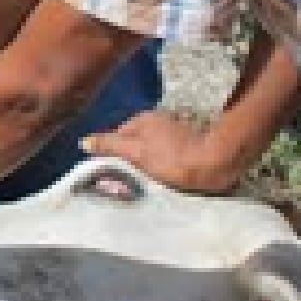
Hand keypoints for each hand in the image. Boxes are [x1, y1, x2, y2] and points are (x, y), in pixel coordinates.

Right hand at [83, 111, 240, 193]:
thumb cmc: (173, 160)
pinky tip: (166, 176)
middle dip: (129, 159)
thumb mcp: (136, 154)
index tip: (113, 173)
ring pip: (149, 149)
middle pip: (133, 142)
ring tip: (147, 180)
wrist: (216, 164)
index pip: (116, 136)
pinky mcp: (187, 143)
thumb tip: (84, 141)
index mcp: (142, 119)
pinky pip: (164, 154)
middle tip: (130, 179)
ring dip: (145, 163)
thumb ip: (110, 146)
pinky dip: (161, 164)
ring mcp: (173, 130)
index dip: (112, 155)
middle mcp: (157, 120)